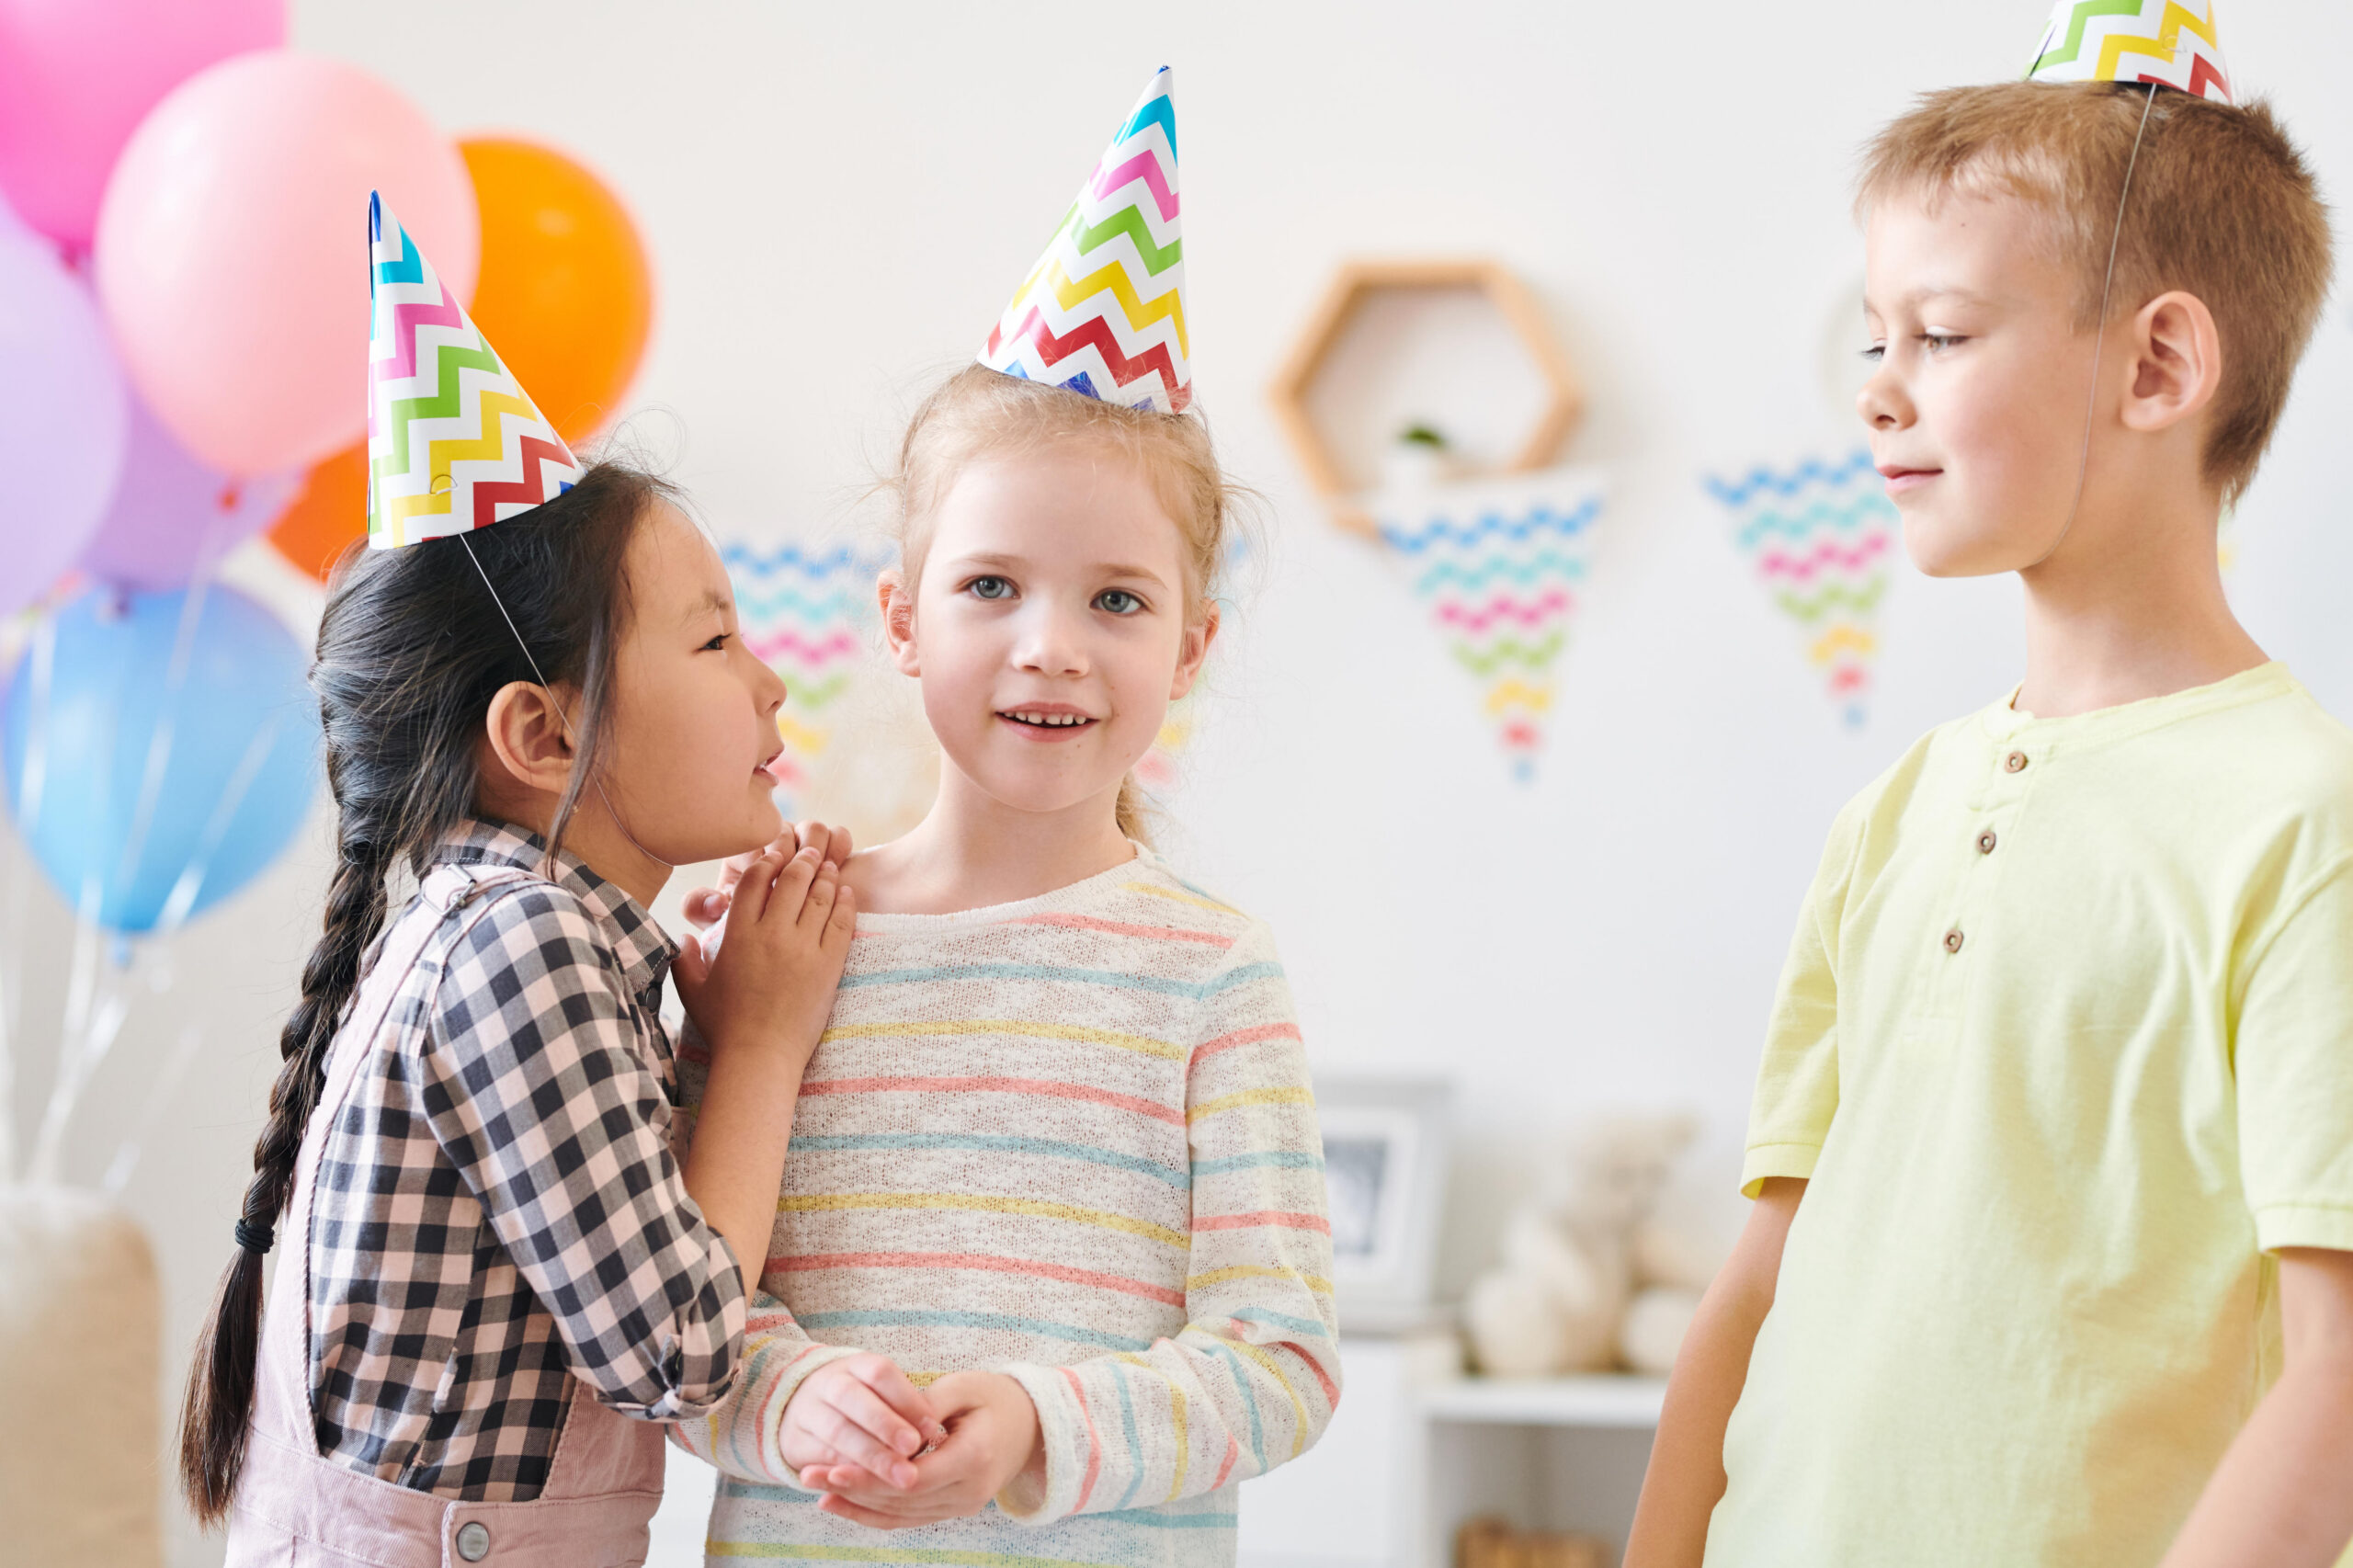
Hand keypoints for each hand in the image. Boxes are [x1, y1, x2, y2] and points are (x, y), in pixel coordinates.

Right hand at [669, 840, 854, 1069]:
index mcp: (738, 935)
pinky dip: (845, 903)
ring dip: (826, 877)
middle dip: (803, 860)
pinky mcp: (828, 965)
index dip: (767, 862)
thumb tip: (682, 938)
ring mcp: (802, 949)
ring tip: (830, 868)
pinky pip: (841, 923)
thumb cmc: (724, 1027)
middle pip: (792, 880)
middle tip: (811, 854)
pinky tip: (846, 893)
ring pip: (819, 896)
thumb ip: (684, 960)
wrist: (759, 1058)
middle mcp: (771, 935)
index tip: (775, 857)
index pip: (755, 880)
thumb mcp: (693, 991)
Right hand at [778, 1354, 945, 1491]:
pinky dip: (846, 1472)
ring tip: (900, 1477)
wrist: (803, 1407)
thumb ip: (904, 1407)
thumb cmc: (861, 1402)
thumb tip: (931, 1430)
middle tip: (914, 1449)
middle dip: (885, 1425)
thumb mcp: (881, 1393)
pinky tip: (871, 1486)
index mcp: (856, 1365)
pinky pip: (819, 1457)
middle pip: (853, 1399)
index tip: (932, 1427)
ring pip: (837, 1431)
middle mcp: (828, 1383)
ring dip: (870, 1455)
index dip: (906, 1399)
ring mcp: (807, 1411)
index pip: (879, 1373)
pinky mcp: (793, 1441)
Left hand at [800, 1371, 1042, 1528]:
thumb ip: (926, 1404)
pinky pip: (906, 1518)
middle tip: (808, 1475)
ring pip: (899, 1514)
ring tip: (814, 1487)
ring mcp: (961, 1506)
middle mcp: (969, 1492)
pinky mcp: (951, 1510)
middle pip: (900, 1500)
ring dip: (855, 1502)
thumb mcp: (966, 1386)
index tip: (833, 1467)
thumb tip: (888, 1422)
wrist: (1031, 1427)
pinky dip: (870, 1512)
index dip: (870, 1476)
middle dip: (852, 1488)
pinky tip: (836, 1501)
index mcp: (975, 1458)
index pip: (913, 1478)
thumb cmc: (996, 1397)